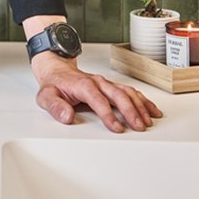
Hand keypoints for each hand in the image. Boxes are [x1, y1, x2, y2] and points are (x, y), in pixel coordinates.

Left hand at [30, 53, 161, 132]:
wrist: (57, 70)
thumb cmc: (54, 85)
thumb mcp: (46, 96)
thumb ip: (55, 107)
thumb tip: (66, 117)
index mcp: (83, 85)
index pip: (98, 100)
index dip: (108, 115)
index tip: (117, 128)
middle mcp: (97, 83)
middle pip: (117, 95)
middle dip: (130, 111)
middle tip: (138, 127)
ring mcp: (106, 84)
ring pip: (127, 92)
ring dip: (139, 106)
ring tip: (148, 121)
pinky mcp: (111, 86)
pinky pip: (131, 92)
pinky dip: (143, 101)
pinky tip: (152, 111)